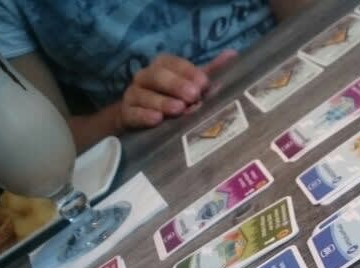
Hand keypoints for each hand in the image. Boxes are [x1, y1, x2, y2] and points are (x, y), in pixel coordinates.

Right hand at [118, 50, 238, 128]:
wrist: (142, 121)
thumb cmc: (172, 99)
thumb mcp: (191, 85)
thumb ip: (210, 71)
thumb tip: (233, 55)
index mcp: (162, 66)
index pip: (173, 63)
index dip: (188, 72)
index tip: (204, 84)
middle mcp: (145, 76)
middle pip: (157, 75)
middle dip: (176, 85)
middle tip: (193, 96)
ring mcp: (133, 95)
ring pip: (144, 95)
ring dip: (162, 102)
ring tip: (178, 109)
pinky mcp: (126, 114)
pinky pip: (132, 113)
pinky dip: (143, 116)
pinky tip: (156, 120)